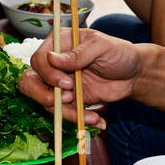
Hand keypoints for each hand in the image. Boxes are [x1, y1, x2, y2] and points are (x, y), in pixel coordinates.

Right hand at [17, 27, 143, 127]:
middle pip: (30, 81)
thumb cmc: (119, 53)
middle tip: (66, 100)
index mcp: (59, 43)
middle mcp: (54, 64)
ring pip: (46, 102)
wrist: (133, 74)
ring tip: (91, 116)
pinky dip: (78, 119)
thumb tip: (51, 58)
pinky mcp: (69, 99)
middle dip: (43, 95)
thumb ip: (77, 54)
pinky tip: (97, 120)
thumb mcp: (101, 47)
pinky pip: (63, 113)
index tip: (67, 83)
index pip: (38, 59)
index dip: (48, 74)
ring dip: (67, 112)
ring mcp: (60, 83)